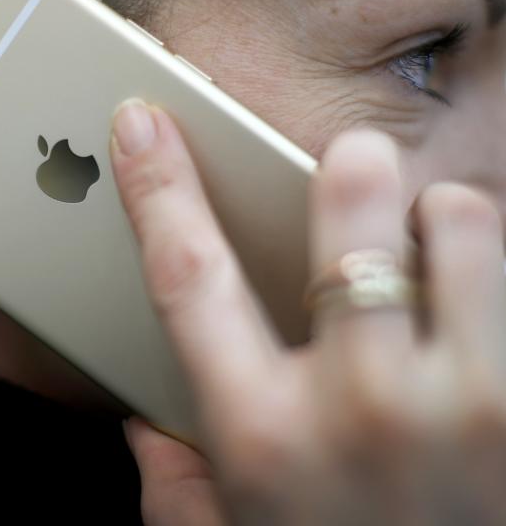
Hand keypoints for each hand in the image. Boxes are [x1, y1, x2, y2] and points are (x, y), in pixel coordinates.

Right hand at [111, 98, 505, 525]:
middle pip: (349, 214)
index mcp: (264, 436)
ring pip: (462, 222)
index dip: (157, 187)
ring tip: (436, 264)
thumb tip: (149, 430)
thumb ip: (177, 487)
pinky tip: (478, 316)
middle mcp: (363, 407)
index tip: (141, 123)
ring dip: (444, 221)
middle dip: (348, 168)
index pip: (187, 274)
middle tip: (351, 167)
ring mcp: (470, 404)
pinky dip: (493, 267)